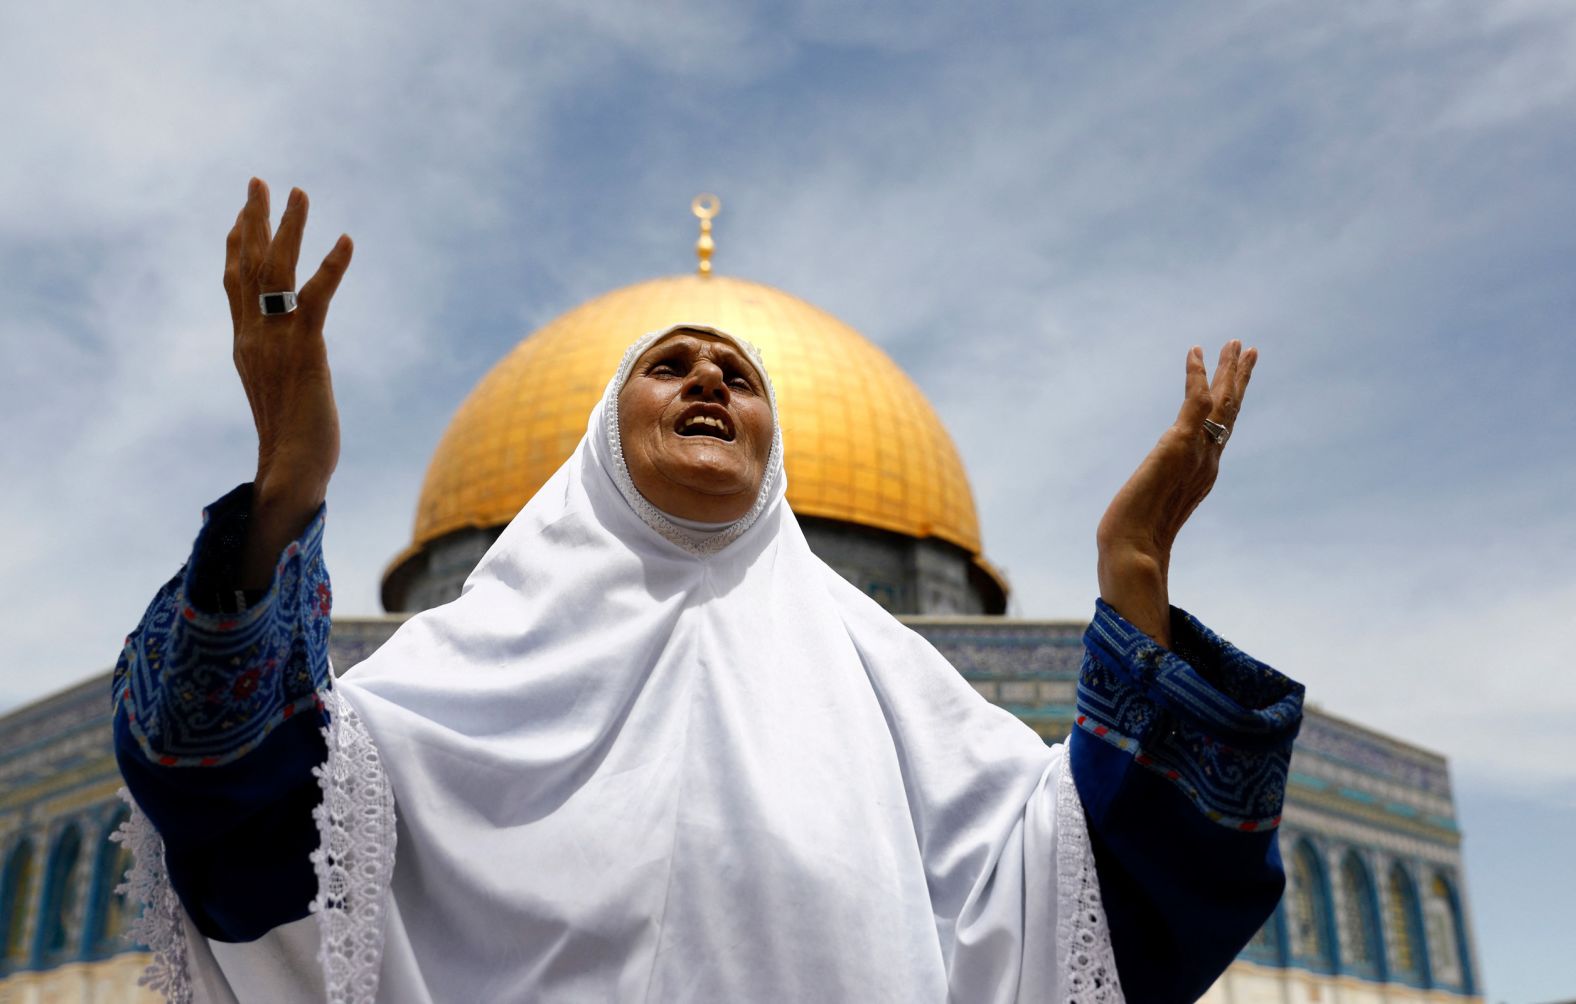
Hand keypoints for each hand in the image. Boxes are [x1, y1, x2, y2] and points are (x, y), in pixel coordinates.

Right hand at [222, 177, 352, 586]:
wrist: (292, 470)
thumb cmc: (293, 442)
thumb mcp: (276, 392)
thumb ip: (275, 365)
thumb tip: (283, 362)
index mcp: (244, 345)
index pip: (234, 285)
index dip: (235, 247)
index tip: (238, 215)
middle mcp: (252, 336)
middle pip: (247, 265)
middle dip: (253, 219)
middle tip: (258, 181)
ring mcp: (276, 341)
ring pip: (276, 271)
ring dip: (288, 228)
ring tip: (298, 192)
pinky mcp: (306, 350)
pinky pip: (318, 298)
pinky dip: (332, 266)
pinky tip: (346, 240)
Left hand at [1095, 341, 1256, 646]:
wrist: (1133, 552)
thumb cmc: (1136, 541)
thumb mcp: (1154, 512)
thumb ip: (1160, 501)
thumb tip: (1146, 510)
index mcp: (1204, 474)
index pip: (1223, 430)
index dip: (1232, 403)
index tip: (1236, 382)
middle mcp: (1207, 461)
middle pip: (1230, 412)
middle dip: (1240, 379)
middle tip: (1248, 348)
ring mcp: (1196, 453)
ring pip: (1221, 402)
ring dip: (1229, 370)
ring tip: (1236, 343)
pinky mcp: (1178, 445)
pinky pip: (1194, 402)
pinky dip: (1195, 375)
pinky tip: (1195, 353)